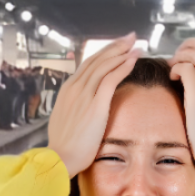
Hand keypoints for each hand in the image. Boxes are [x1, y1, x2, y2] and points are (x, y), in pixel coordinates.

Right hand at [47, 32, 141, 177]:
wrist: (59, 158)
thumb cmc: (63, 146)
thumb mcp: (64, 120)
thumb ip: (73, 108)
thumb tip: (81, 107)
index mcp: (67, 90)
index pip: (87, 65)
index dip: (103, 53)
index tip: (116, 47)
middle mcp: (75, 88)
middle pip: (97, 60)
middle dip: (115, 46)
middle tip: (130, 37)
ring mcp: (84, 95)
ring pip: (105, 65)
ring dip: (121, 52)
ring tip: (135, 44)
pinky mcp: (96, 105)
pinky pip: (111, 79)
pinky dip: (123, 66)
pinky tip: (134, 58)